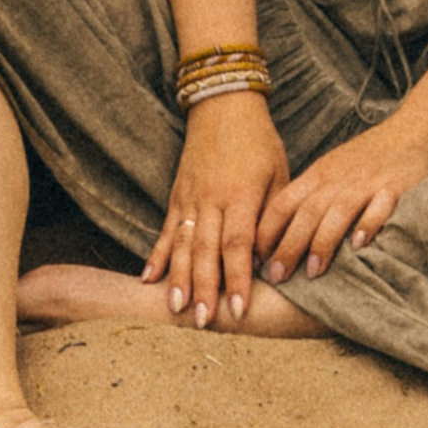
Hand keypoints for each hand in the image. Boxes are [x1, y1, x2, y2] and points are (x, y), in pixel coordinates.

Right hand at [141, 92, 288, 327]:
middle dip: (204, 288)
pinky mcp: (176, 196)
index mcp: (241, 194)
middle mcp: (211, 198)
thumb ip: (272, 217)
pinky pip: (166, 230)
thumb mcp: (278, 175)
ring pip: (183, 244)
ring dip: (178, 278)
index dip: (238, 278)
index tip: (240, 310)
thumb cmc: (259, 143)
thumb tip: (269, 262)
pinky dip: (157, 256)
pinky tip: (148, 280)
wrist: (224, 104)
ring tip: (174, 310)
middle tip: (203, 322)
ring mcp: (190, 197)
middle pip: (206, 250)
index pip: (238, 244)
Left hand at [260, 118, 427, 281]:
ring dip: (322, 241)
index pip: (283, 203)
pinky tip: (360, 246)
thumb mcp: (333, 170)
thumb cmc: (372, 157)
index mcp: (320, 175)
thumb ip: (311, 197)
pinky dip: (368, 225)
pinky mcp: (395, 187)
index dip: (266, 232)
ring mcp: (367, 183)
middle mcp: (338, 179)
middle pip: (306, 212)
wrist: (418, 129)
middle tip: (276, 277)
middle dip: (288, 245)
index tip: (253, 261)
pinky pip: (379, 207)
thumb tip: (279, 235)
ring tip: (312, 272)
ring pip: (337, 211)